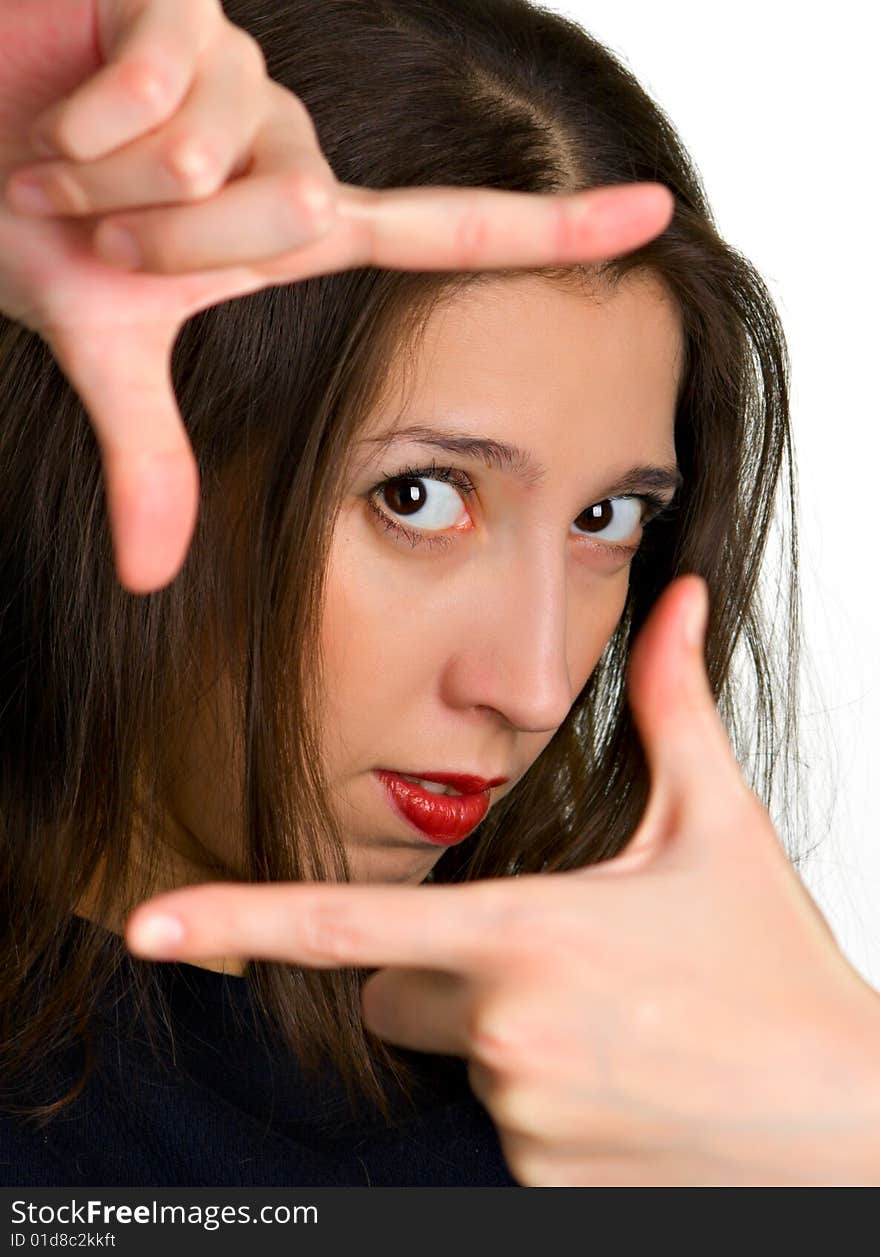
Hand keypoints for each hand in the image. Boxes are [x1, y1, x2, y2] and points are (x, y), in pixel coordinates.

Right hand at [0, 0, 673, 594]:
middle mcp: (295, 147)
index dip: (559, 229)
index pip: (453, 231)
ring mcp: (250, 71)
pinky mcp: (193, 6)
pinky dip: (86, 122)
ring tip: (72, 164)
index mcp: (299, 228)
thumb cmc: (36, 227)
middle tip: (97, 223)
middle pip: (295, 216)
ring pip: (219, 155)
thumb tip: (151, 579)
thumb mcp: (105, 347)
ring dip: (111, 184)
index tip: (661, 218)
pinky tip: (62, 108)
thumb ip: (150, 456)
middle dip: (162, 241)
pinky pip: (166, 85)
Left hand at [124, 574, 879, 1185]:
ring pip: (453, 1060)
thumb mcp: (722, 829)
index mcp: (531, 935)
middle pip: (394, 996)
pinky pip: (495, 1127)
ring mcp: (521, 1122)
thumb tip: (681, 599)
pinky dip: (537, 1101)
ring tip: (617, 1028)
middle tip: (555, 963)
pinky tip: (621, 1085)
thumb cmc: (780, 972)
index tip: (147, 926)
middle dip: (436, 974)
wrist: (848, 1124)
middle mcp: (509, 1036)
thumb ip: (675, 706)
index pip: (350, 928)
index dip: (237, 922)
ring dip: (504, 1038)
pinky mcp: (537, 1185)